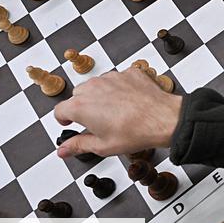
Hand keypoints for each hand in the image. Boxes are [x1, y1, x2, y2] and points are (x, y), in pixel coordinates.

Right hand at [54, 68, 182, 157]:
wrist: (164, 118)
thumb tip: (63, 150)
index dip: (64, 119)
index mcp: (81, 106)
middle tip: (96, 121)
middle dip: (83, 107)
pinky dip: (120, 88)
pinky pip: (118, 79)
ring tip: (115, 112)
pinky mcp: (129, 72)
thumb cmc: (136, 132)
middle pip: (78, 95)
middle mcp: (94, 87)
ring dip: (101, 95)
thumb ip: (78, 145)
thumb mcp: (102, 146)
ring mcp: (112, 77)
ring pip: (97, 85)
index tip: (70, 123)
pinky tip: (129, 101)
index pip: (59, 110)